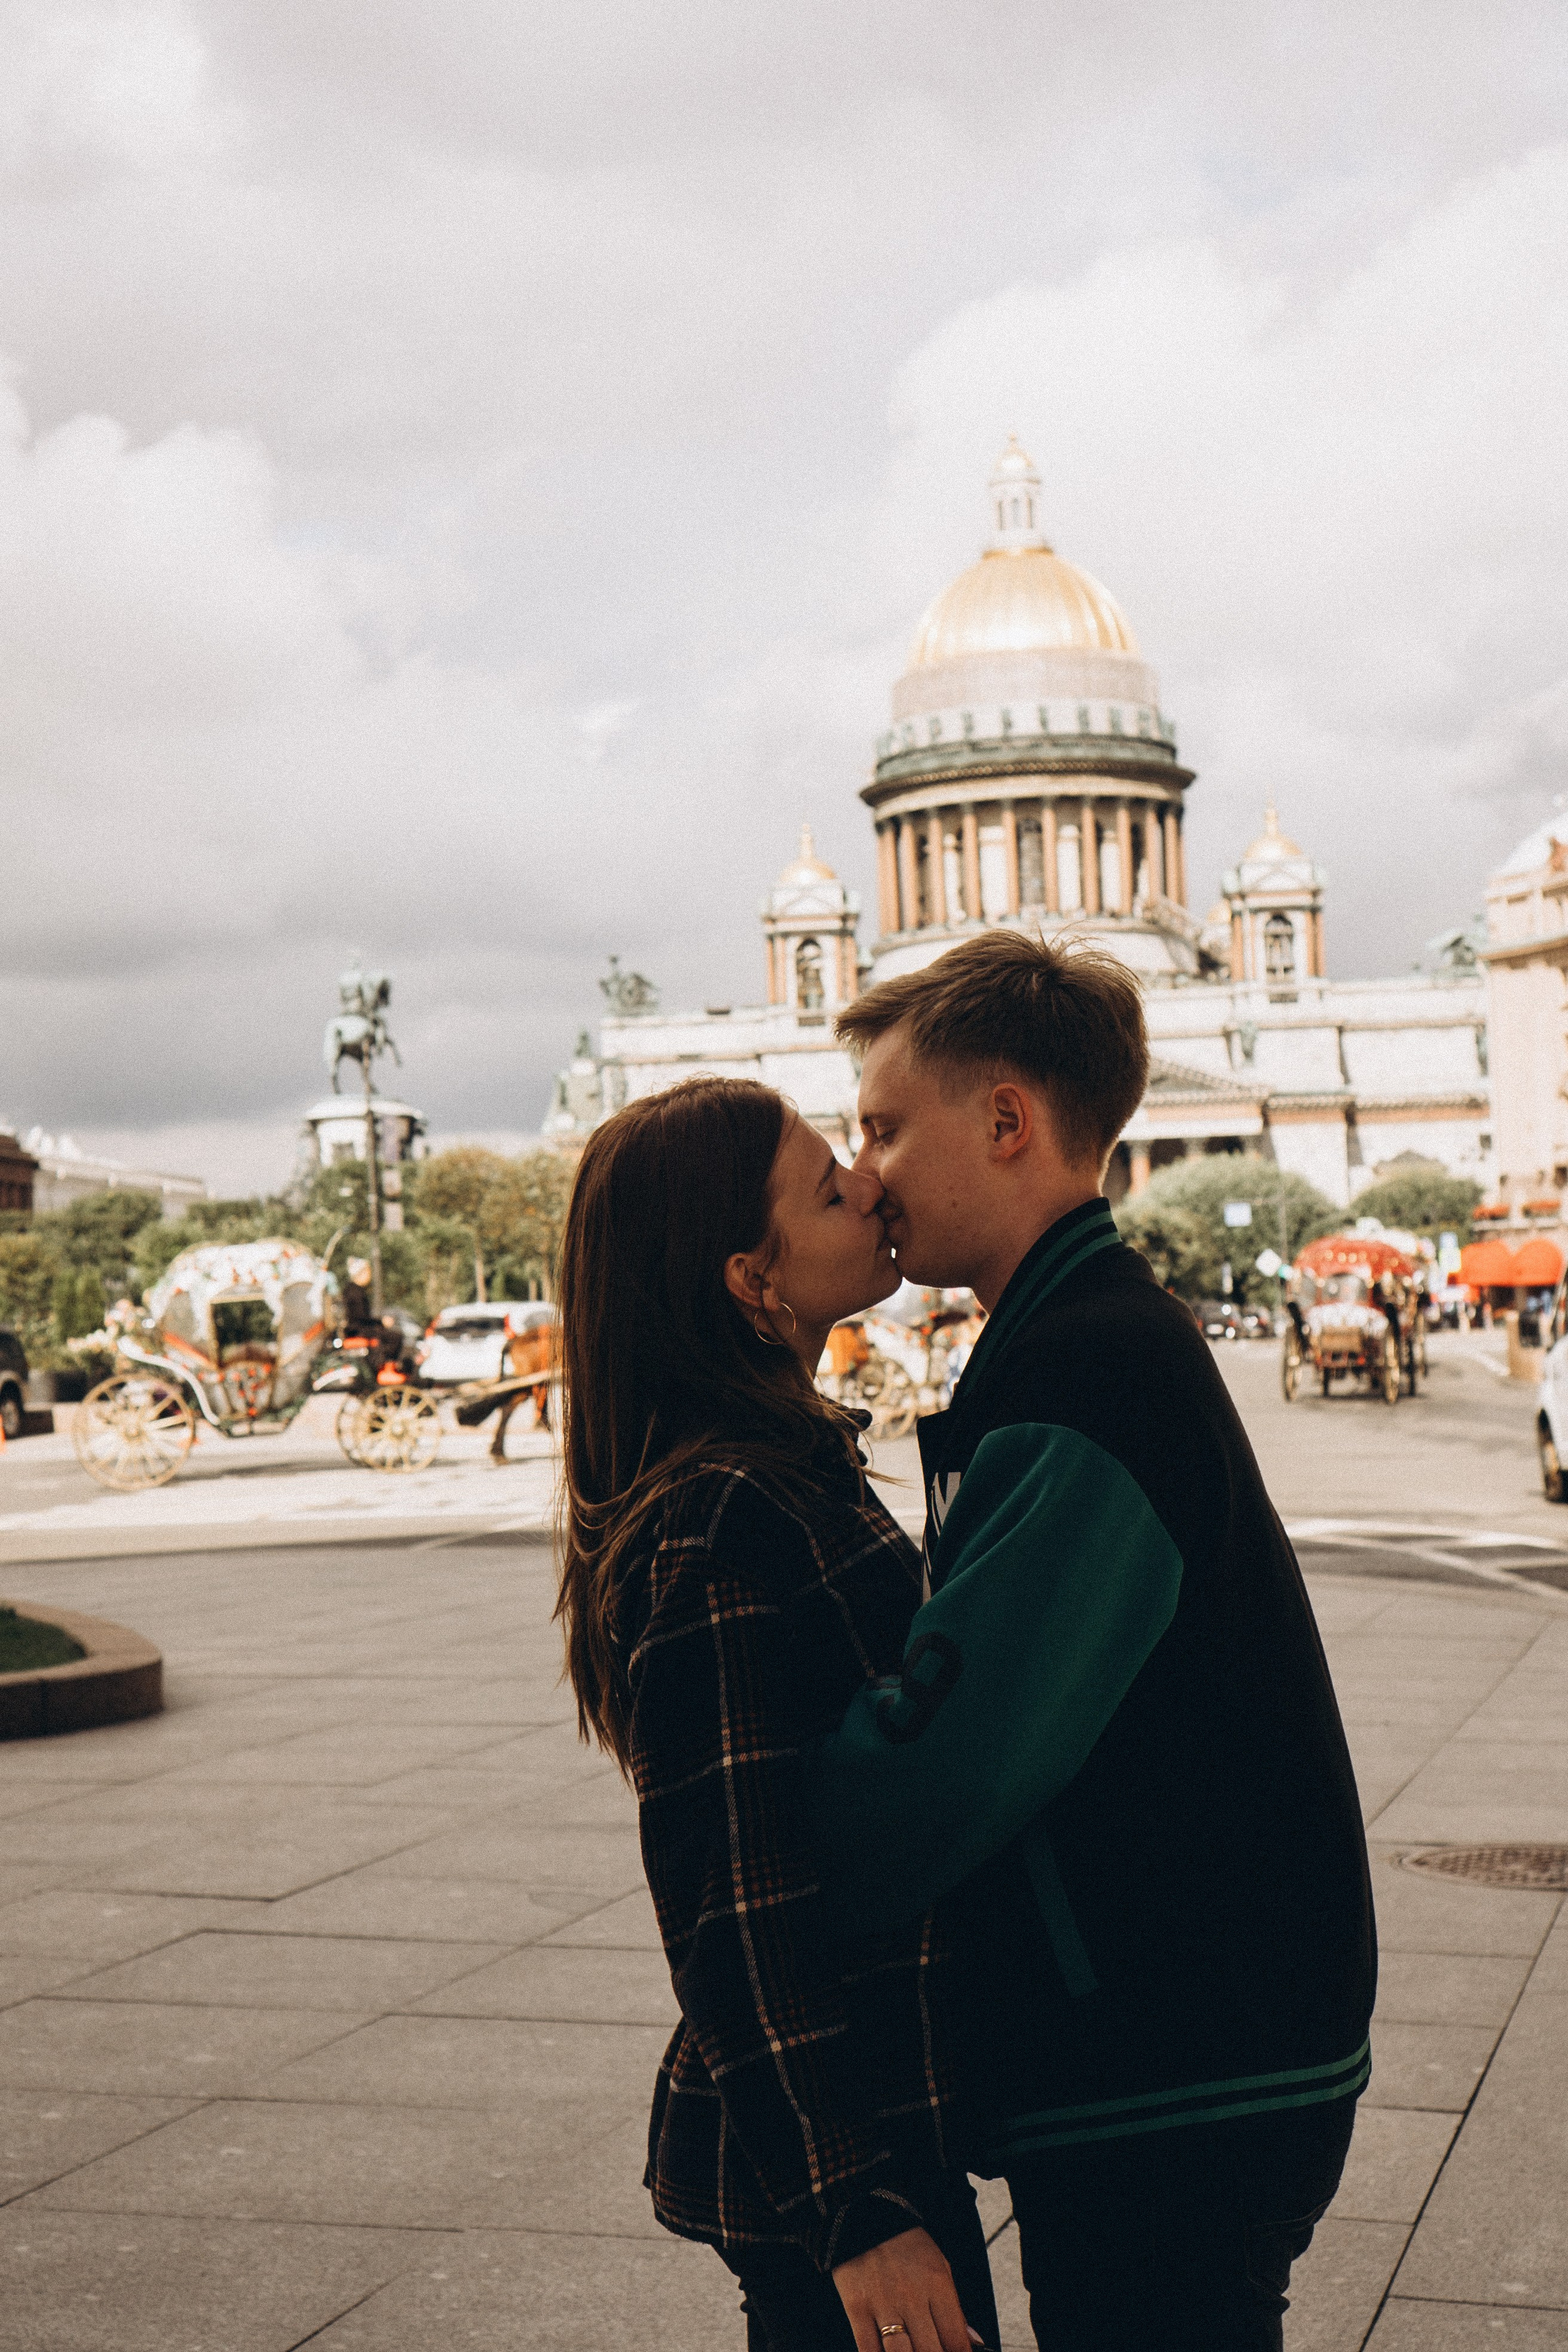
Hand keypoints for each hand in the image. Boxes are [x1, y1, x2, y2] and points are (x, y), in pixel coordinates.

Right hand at [832, 2225, 976, 2351]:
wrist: (866, 2215)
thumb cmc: (907, 2246)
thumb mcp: (939, 2267)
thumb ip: (954, 2308)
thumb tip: (973, 2341)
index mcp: (937, 2285)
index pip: (956, 2339)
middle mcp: (912, 2297)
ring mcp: (883, 2304)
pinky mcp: (857, 2308)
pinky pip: (868, 2349)